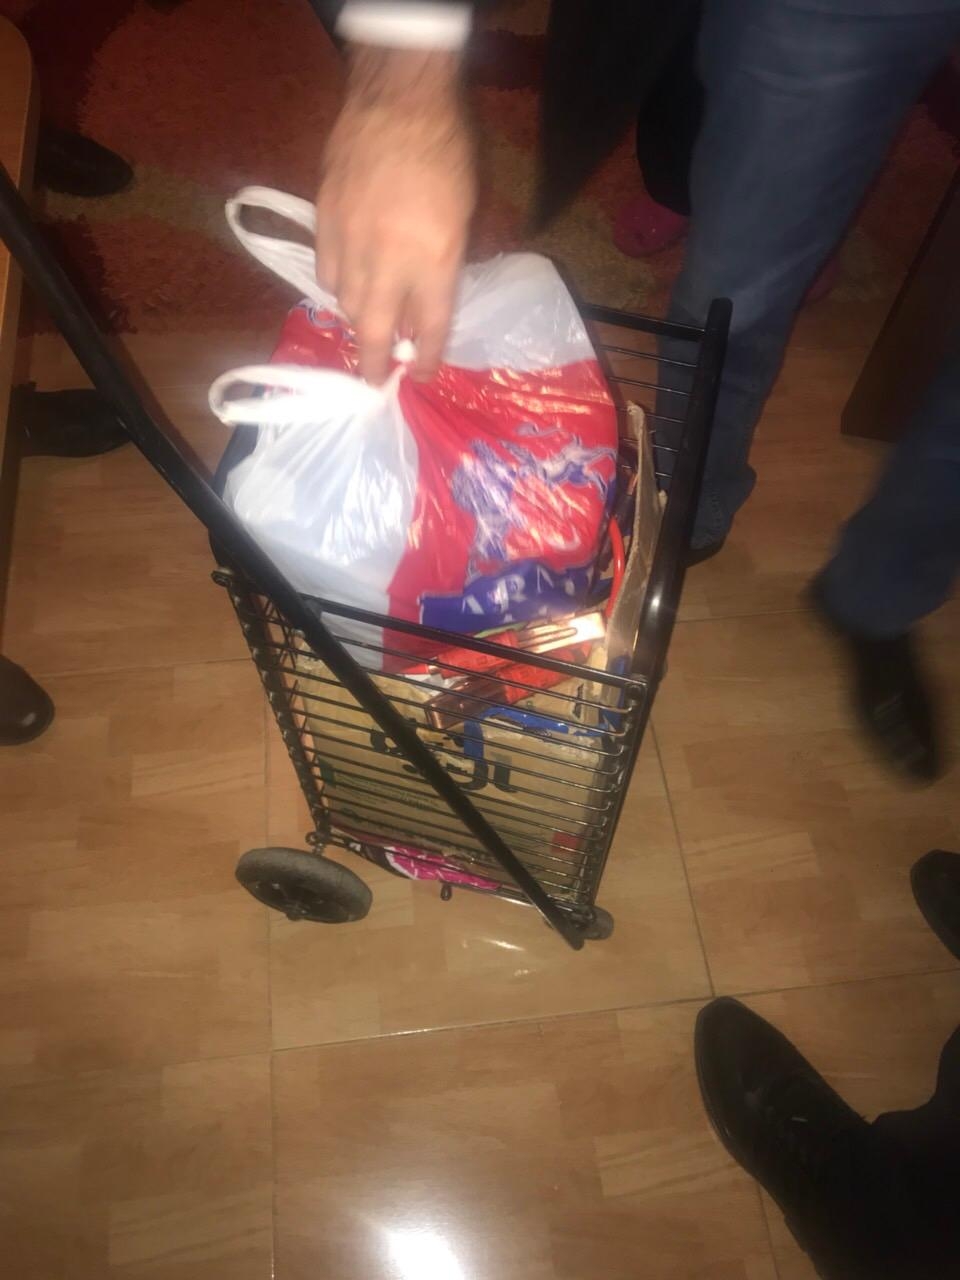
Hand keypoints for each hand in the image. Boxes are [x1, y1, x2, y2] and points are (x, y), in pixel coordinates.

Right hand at [316, 46, 475, 383]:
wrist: (398, 100)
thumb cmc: (446, 153)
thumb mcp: (462, 217)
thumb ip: (443, 265)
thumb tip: (420, 305)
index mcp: (434, 260)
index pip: (429, 327)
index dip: (426, 358)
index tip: (421, 376)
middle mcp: (389, 261)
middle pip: (375, 329)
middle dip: (374, 363)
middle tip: (374, 382)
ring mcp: (351, 242)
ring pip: (346, 304)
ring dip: (357, 322)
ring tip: (365, 329)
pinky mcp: (323, 222)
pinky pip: (325, 271)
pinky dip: (336, 286)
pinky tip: (344, 284)